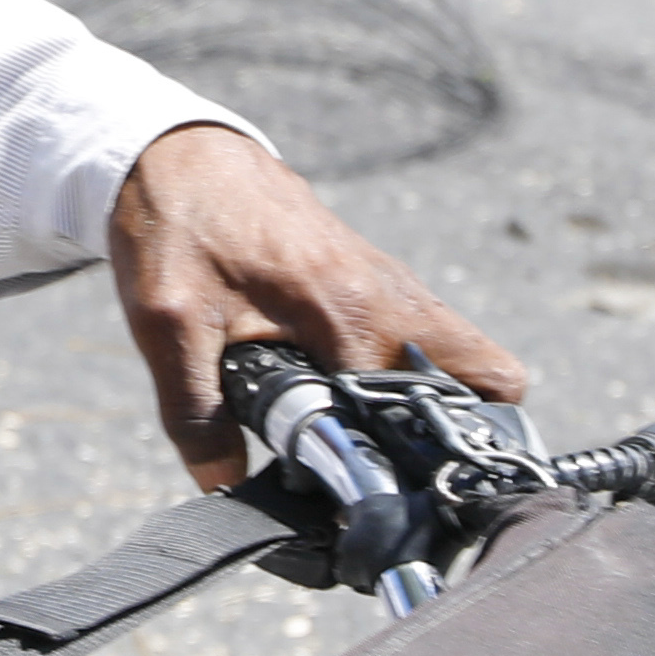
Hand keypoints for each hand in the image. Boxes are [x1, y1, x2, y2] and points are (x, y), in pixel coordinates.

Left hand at [105, 121, 522, 487]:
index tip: (385, 502)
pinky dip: (412, 375)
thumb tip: (224, 486)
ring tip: (379, 450)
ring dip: (436, 407)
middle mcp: (390, 297)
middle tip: (399, 479)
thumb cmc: (177, 228)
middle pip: (487, 381)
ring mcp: (392, 285)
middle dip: (456, 438)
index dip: (415, 464)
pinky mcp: (379, 281)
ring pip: (463, 358)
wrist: (179, 154)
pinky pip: (428, 338)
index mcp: (349, 311)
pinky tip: (355, 403)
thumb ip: (195, 411)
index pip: (431, 403)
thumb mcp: (167, 323)